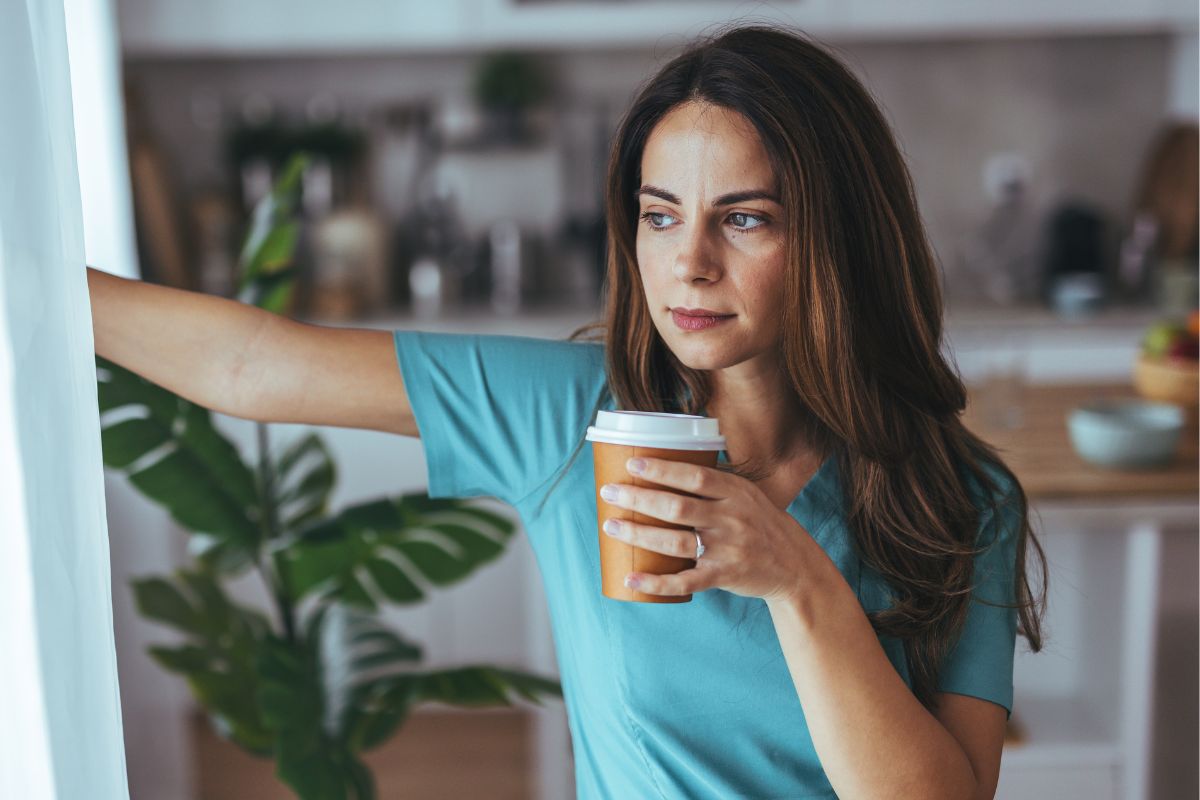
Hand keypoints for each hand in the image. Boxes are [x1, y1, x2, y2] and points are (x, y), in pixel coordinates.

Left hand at [598, 456, 816, 602]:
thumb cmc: (760, 524)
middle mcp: (731, 519)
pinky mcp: (723, 576)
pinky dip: (656, 583)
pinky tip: (631, 579)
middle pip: (678, 507)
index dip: (662, 470)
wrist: (795, 565)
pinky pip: (685, 582)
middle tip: (609, 493)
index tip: (632, 463)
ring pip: (676, 542)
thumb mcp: (747, 495)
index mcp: (736, 493)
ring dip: (639, 534)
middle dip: (639, 499)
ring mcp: (727, 549)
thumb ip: (714, 484)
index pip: (695, 477)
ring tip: (612, 526)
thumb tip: (666, 464)